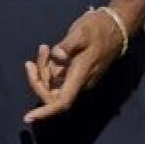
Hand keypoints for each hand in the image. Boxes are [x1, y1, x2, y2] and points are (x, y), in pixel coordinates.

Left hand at [23, 8, 125, 123]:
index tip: (28, 117)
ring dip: (43, 70)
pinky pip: (58, 79)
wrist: (116, 27)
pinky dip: (49, 68)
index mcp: (81, 76)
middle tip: (40, 53)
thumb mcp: (82, 32)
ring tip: (44, 48)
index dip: (45, 112)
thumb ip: (68, 45)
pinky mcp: (77, 74)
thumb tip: (56, 55)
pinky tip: (48, 52)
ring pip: (53, 86)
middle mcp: (80, 83)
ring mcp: (78, 79)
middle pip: (52, 94)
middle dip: (38, 78)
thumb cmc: (98, 29)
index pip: (61, 102)